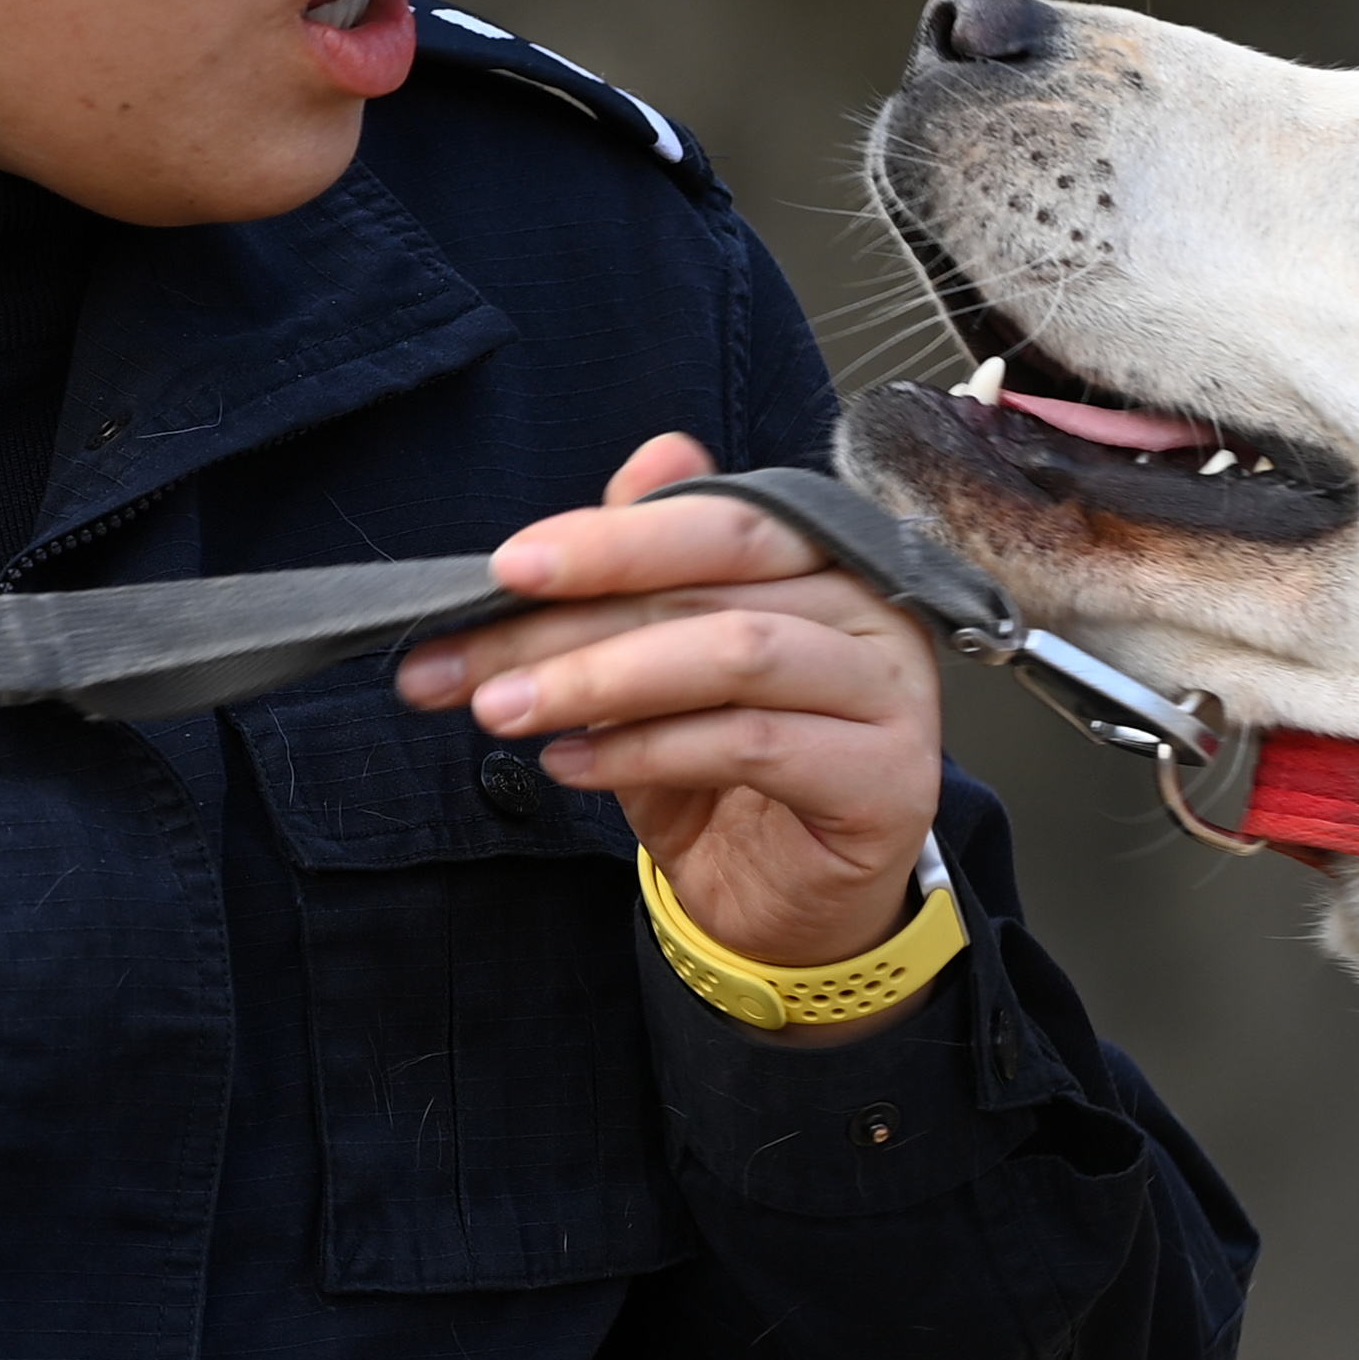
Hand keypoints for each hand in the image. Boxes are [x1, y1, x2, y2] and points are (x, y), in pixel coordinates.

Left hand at [397, 433, 947, 1034]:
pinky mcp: (886, 779)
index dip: (609, 538)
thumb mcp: (661, 664)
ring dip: (599, 680)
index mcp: (823, 557)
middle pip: (718, 579)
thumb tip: (654, 455)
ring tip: (501, 709)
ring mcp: (890, 692)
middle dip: (578, 614)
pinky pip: (751, 744)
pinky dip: (644, 751)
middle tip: (468, 653)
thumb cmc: (725, 773)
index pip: (717, 520)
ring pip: (733, 654)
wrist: (785, 904)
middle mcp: (871, 608)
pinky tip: (570, 764)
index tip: (504, 568)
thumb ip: (650, 569)